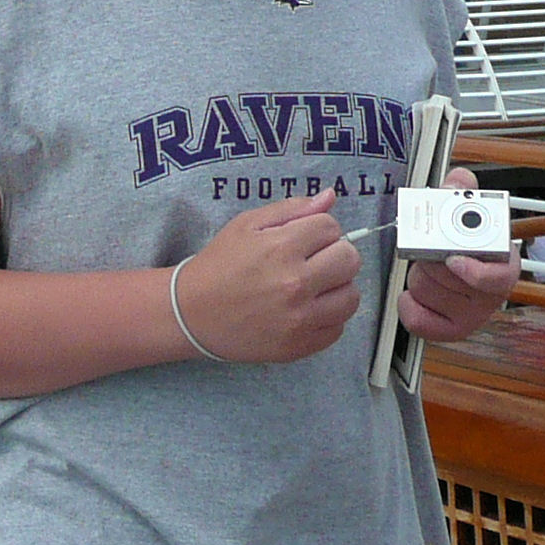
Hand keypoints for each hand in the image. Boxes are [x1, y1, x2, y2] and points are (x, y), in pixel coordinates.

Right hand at [172, 190, 361, 362]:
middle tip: (314, 259)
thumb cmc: (218, 266)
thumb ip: (291, 209)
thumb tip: (329, 197)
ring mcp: (300, 319)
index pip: (331, 227)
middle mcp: (295, 284)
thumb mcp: (246, 225)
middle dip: (335, 253)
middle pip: (350, 259)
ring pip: (351, 296)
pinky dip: (329, 316)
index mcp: (281, 249)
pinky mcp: (300, 346)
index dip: (320, 228)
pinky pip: (338, 328)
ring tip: (314, 285)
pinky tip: (308, 308)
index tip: (307, 237)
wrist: (192, 314)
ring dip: (337, 286)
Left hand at [398, 169, 519, 343]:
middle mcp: (491, 297)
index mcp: (504, 266)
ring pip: (427, 290)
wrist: (470, 270)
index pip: (498, 279)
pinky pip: (418, 320)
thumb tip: (459, 180)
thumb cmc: (471, 245)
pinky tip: (415, 292)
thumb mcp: (469, 211)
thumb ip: (462, 191)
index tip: (454, 260)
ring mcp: (472, 318)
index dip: (475, 273)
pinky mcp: (450, 331)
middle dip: (430, 257)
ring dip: (418, 275)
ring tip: (430, 268)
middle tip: (434, 249)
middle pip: (446, 278)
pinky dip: (409, 304)